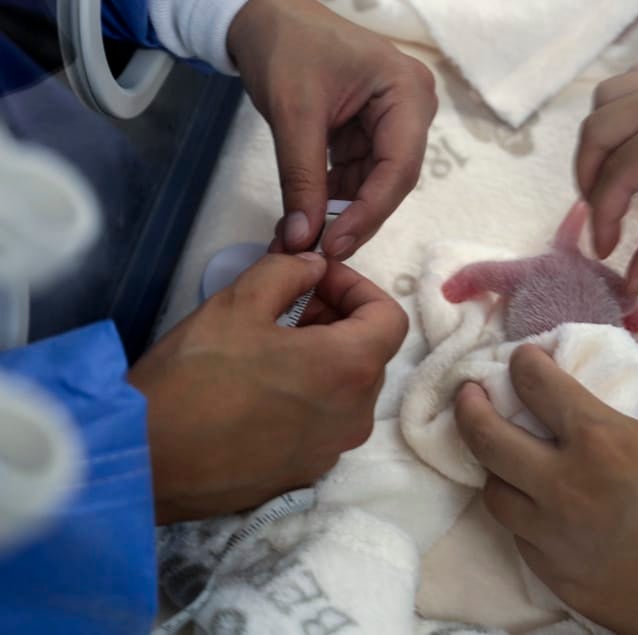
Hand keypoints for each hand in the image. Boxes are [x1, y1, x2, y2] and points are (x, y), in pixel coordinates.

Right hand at [129, 253, 407, 523]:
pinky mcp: (307, 472)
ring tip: (270, 344)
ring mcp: (333, 449)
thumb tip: (314, 268)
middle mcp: (356, 414)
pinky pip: (324, 422)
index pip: (390, 317)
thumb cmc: (193, 377)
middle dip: (337, 320)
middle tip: (288, 305)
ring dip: (323, 357)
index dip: (357, 288)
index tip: (317, 280)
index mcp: (350, 368)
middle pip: (370, 353)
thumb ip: (288, 273)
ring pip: (348, 389)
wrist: (145, 461)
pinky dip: (309, 395)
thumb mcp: (238, 303)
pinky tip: (260, 388)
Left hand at [227, 0, 437, 256]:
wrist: (264, 16)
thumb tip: (302, 240)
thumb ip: (301, 178)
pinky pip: (357, 176)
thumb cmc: (285, 46)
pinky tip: (305, 220)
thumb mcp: (293, 113)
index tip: (334, 245)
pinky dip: (331, 198)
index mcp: (407, 93)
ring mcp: (393, 123)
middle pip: (391, 181)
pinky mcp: (370, 133)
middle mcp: (411, 109)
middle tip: (319, 253)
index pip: (399, 168)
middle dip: (354, 218)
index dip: (368, 213)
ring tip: (304, 242)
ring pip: (373, 185)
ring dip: (339, 213)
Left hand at [454, 346, 637, 634]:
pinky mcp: (551, 572)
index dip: (524, 363)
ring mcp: (550, 532)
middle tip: (469, 394)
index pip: (536, 385)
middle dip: (470, 406)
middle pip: (486, 437)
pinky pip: (520, 536)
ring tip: (503, 460)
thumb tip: (622, 406)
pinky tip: (538, 510)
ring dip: (495, 469)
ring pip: (493, 492)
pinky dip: (524, 516)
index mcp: (597, 439)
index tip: (523, 359)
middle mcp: (561, 483)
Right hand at [576, 61, 637, 294]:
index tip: (607, 251)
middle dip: (588, 178)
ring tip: (610, 176)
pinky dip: (619, 110)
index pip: (619, 173)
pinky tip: (631, 139)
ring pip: (607, 98)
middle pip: (599, 129)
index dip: (603, 217)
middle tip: (601, 215)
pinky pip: (632, 81)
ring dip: (598, 140)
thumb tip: (631, 283)